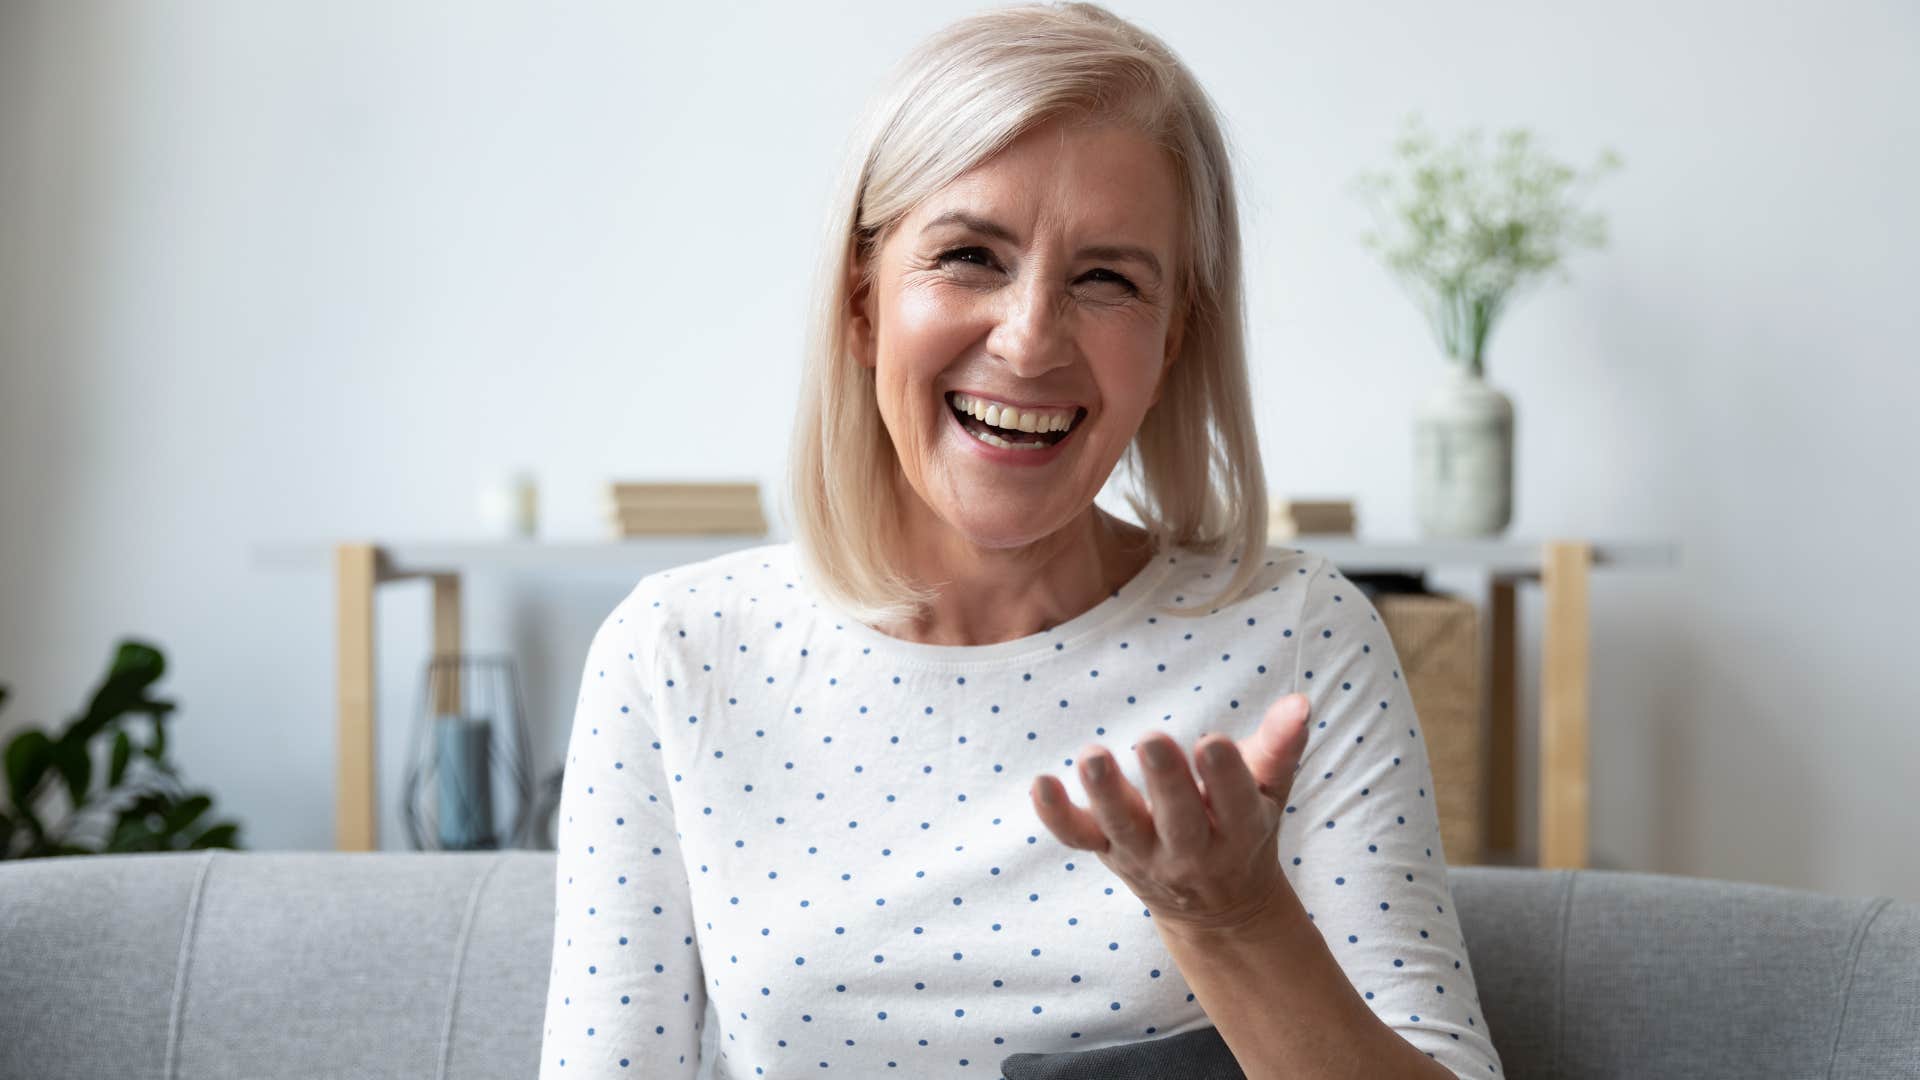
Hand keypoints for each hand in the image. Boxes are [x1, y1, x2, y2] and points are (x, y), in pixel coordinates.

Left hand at [1029, 693, 1313, 933]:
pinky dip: (1057, 816)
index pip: (1235, 801)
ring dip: (1106, 794)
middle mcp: (1191, 849)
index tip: (1212, 741)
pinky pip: (1079, 838)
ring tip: (1092, 757)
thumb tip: (1299, 702)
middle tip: (1152, 740)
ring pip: (1124, 828)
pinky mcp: (1107, 852)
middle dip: (1165, 782)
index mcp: (1239, 829)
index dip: (1225, 774)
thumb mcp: (1269, 792)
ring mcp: (1144, 854)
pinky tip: (1040, 784)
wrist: (1218, 907)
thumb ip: (1280, 747)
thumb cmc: (1244, 827)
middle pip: (1179, 819)